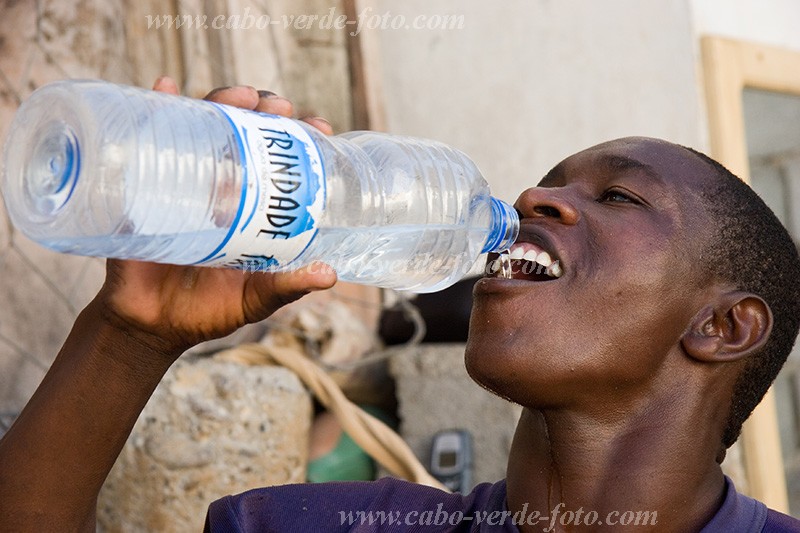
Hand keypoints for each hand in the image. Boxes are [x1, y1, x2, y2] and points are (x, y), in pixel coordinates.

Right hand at [94, 77, 336, 355]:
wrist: (151, 327)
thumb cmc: (209, 311)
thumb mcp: (254, 299)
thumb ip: (287, 286)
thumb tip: (329, 274)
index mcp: (251, 208)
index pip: (279, 161)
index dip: (298, 139)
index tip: (319, 128)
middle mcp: (221, 187)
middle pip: (243, 134)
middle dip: (263, 110)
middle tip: (278, 106)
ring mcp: (184, 183)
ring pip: (203, 128)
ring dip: (219, 101)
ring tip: (237, 97)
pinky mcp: (145, 187)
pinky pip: (147, 140)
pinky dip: (153, 106)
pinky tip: (164, 86)